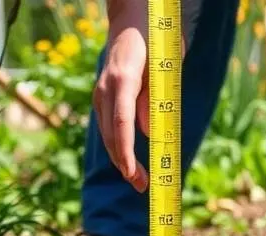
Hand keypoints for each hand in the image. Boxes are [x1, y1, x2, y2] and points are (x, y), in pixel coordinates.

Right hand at [93, 0, 149, 191]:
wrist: (131, 19)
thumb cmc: (155, 40)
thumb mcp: (164, 66)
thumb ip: (155, 98)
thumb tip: (150, 132)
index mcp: (122, 79)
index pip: (122, 122)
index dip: (126, 151)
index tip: (132, 173)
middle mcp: (106, 88)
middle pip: (112, 134)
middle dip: (125, 164)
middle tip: (142, 186)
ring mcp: (101, 93)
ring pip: (108, 134)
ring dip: (121, 160)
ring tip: (139, 181)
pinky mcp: (102, 99)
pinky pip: (109, 128)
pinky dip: (118, 147)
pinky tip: (129, 163)